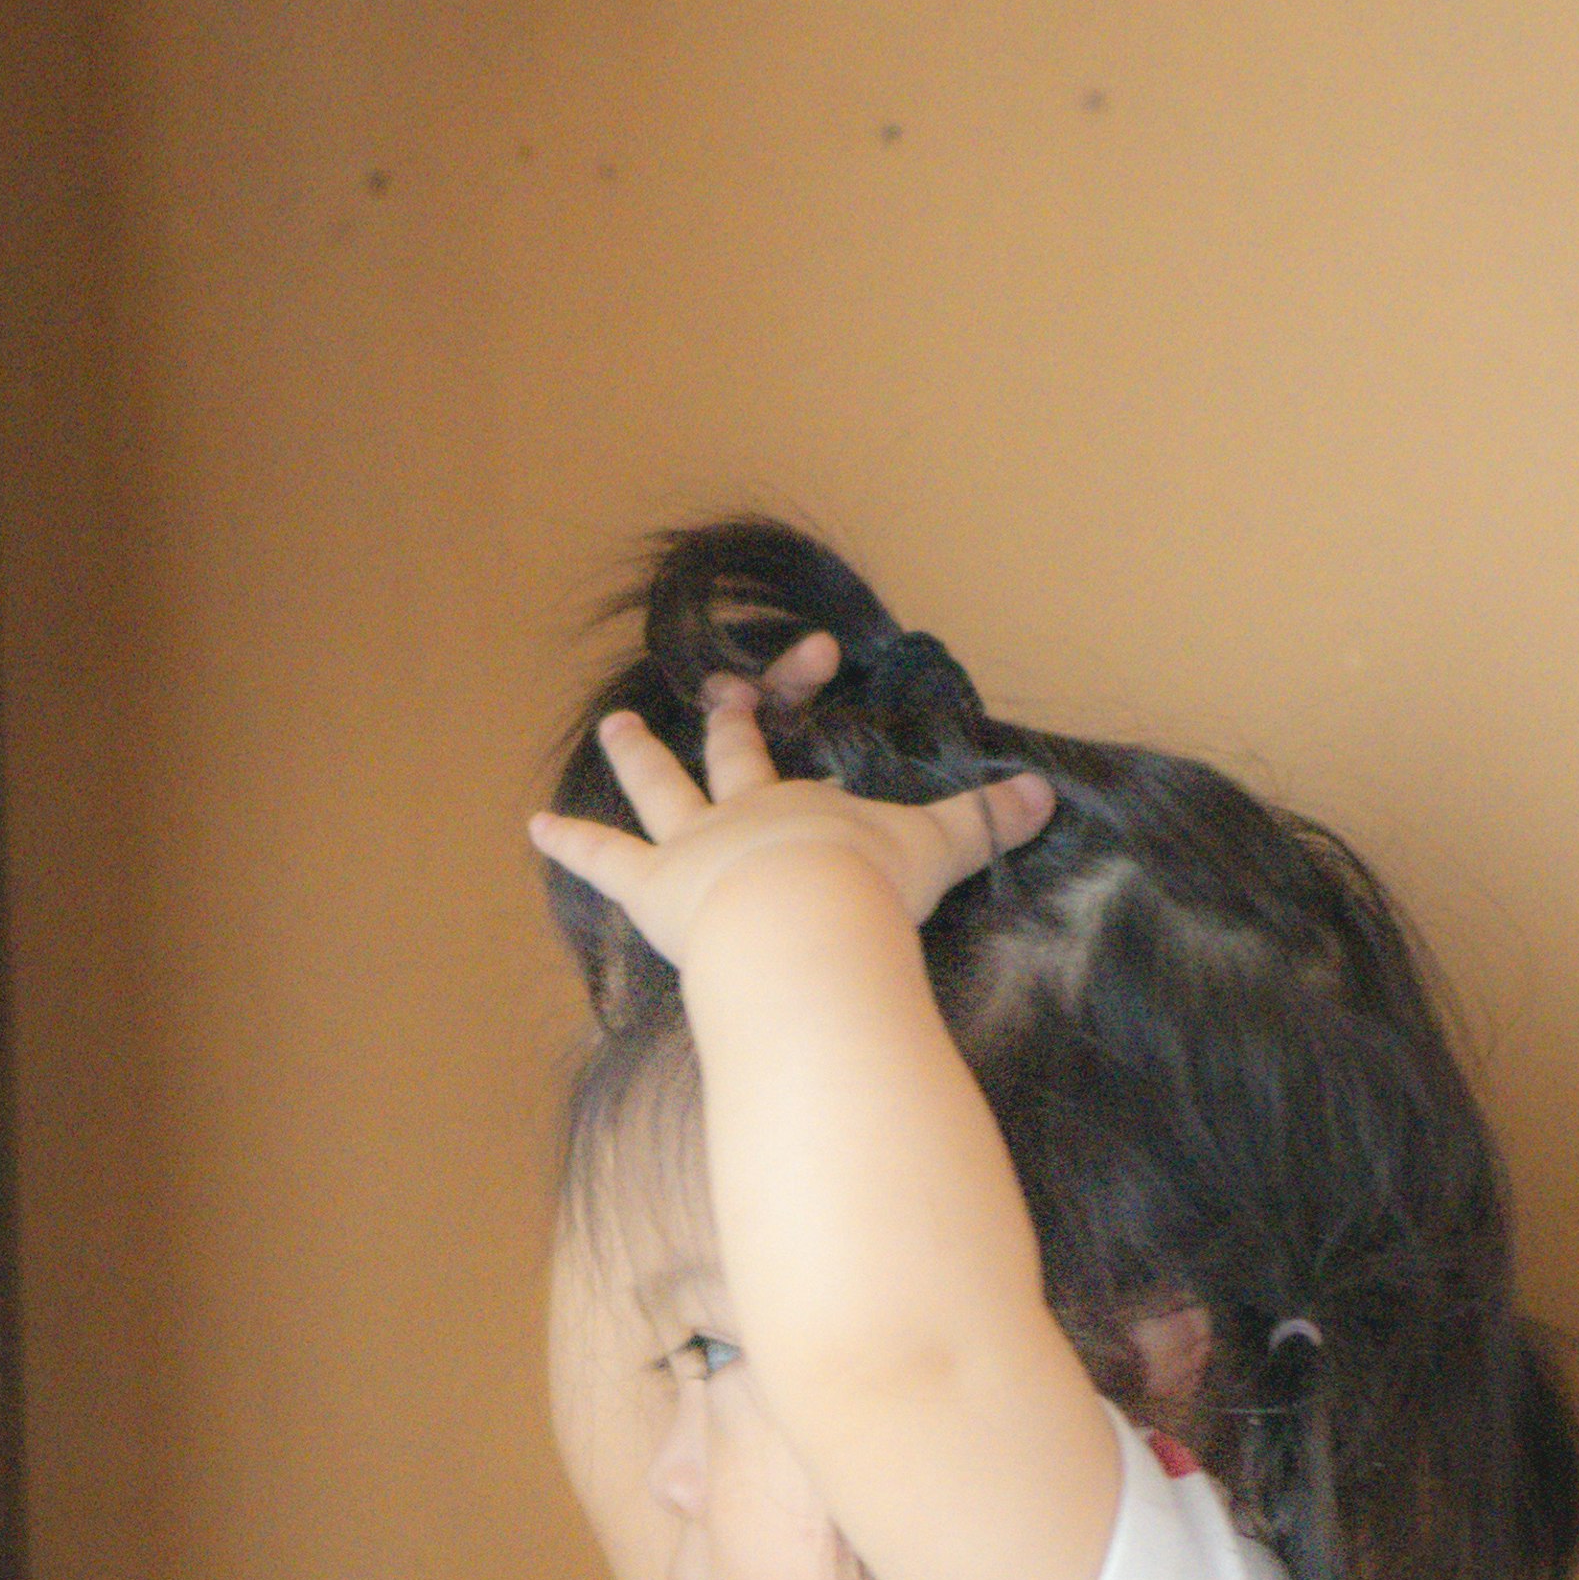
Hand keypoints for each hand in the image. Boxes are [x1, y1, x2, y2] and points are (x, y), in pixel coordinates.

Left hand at [528, 637, 1051, 971]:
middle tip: (714, 688)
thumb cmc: (872, 889)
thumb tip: (1047, 794)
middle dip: (726, 720)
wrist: (807, 923)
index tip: (816, 656)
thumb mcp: (938, 851)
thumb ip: (985, 823)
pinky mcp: (652, 887)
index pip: (804, 749)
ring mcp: (692, 846)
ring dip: (637, 757)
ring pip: (657, 790)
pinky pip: (602, 861)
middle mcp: (743, 812)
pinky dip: (568, 843)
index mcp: (803, 804)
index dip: (805, 697)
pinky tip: (531, 825)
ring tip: (616, 726)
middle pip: (729, 754)